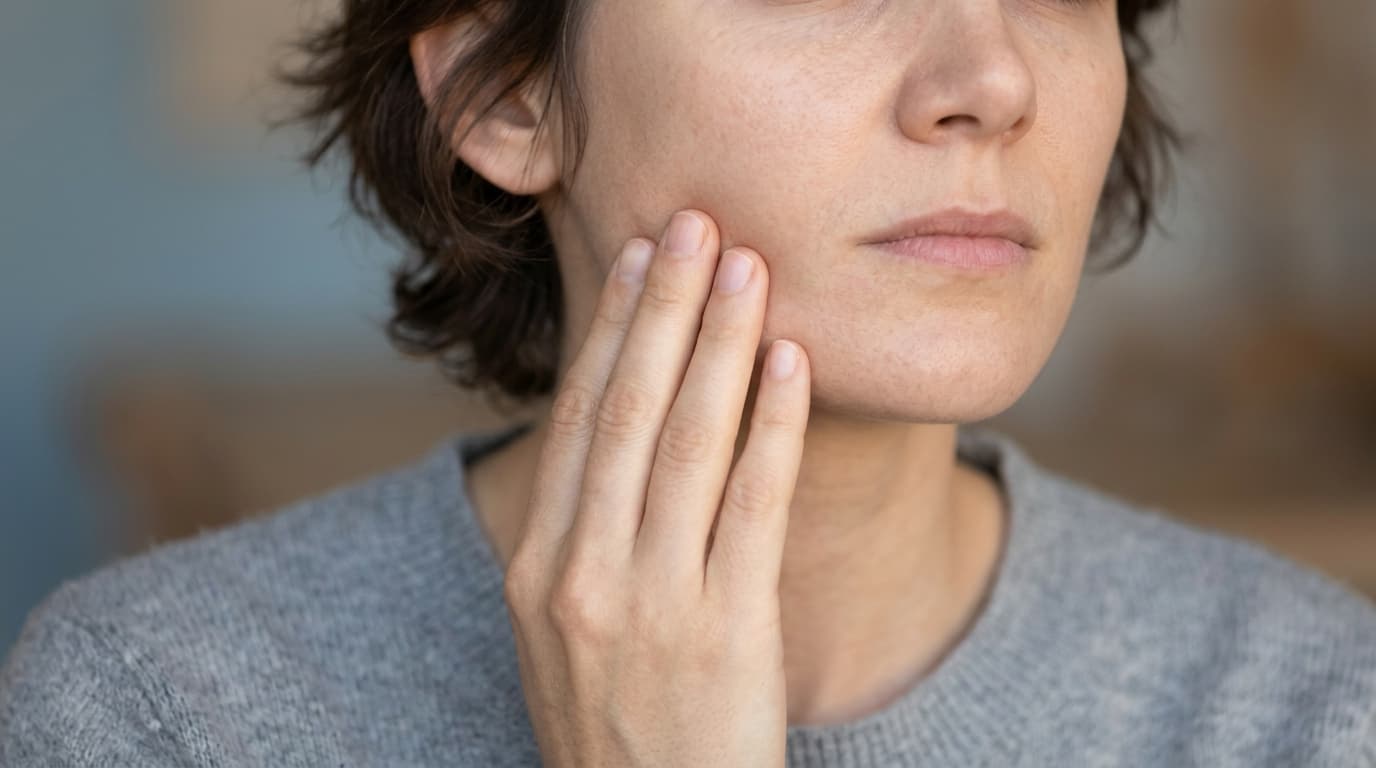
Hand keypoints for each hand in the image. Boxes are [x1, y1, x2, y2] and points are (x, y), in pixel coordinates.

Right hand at [501, 208, 810, 766]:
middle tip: (692, 221)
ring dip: (719, 342)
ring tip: (745, 263)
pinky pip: (754, 507)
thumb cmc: (617, 732)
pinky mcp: (728, 634)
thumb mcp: (563, 637)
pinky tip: (789, 362)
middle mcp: (582, 576)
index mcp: (535, 571)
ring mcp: (653, 605)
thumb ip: (578, 543)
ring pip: (687, 443)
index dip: (608, 331)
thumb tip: (612, 440)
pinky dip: (773, 426)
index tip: (636, 259)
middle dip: (661, 308)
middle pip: (626, 412)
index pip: (576, 423)